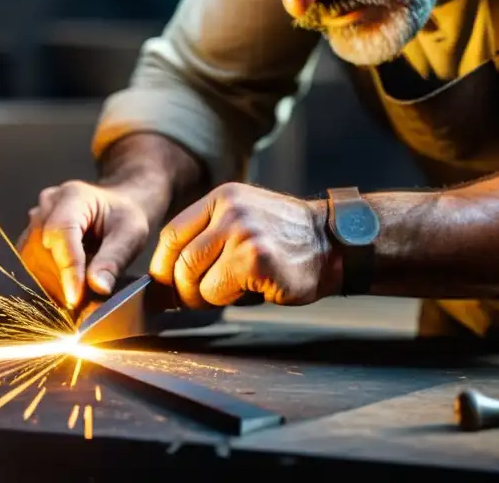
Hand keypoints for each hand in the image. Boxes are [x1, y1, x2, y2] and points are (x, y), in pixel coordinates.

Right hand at [17, 181, 148, 307]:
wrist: (115, 207)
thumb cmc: (124, 217)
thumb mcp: (131, 234)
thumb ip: (114, 259)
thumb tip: (98, 287)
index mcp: (73, 196)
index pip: (62, 233)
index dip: (67, 268)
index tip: (75, 298)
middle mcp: (47, 205)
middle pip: (41, 249)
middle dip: (60, 281)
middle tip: (81, 305)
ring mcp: (35, 220)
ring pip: (31, 260)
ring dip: (51, 284)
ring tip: (76, 298)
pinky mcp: (30, 236)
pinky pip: (30, 264)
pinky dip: (46, 282)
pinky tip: (65, 290)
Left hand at [149, 183, 339, 307]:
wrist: (333, 246)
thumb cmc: (286, 241)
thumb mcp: (244, 221)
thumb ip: (208, 237)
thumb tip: (166, 277)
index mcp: (223, 197)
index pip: (172, 234)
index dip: (164, 265)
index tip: (166, 285)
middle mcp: (230, 210)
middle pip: (180, 259)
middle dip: (183, 289)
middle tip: (198, 298)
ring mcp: (243, 233)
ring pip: (194, 278)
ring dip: (205, 296)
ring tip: (228, 292)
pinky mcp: (254, 259)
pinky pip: (217, 291)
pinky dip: (226, 300)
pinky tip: (250, 290)